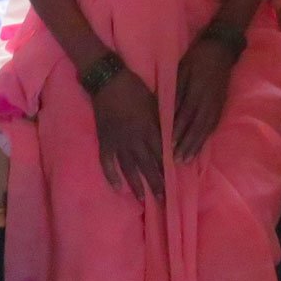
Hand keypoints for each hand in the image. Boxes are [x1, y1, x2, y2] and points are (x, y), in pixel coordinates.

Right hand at [92, 67, 164, 201]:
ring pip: (128, 167)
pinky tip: (117, 188)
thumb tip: (171, 140)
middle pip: (147, 165)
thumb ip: (161, 123)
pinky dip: (111, 176)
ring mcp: (118, 141)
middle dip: (156, 183)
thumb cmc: (135, 89)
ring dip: (137, 184)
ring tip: (144, 199)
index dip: (167, 169)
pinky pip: (107, 162)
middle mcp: (134, 138)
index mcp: (149, 128)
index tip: (175, 183)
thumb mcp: (154, 104)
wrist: (109, 81)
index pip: (161, 154)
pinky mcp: (104, 141)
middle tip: (163, 200)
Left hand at [174, 37, 236, 161]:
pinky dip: (206, 138)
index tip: (169, 144)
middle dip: (187, 145)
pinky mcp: (221, 105)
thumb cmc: (197, 58)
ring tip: (187, 160)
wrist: (221, 50)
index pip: (187, 114)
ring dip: (197, 145)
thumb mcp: (183, 69)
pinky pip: (213, 125)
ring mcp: (217, 104)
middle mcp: (208, 101)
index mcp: (197, 90)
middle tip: (177, 160)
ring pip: (206, 129)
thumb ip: (176, 89)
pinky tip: (200, 147)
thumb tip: (166, 109)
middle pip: (198, 127)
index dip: (179, 130)